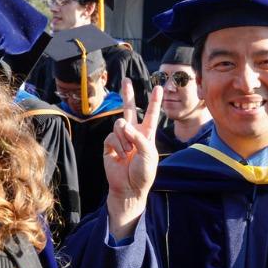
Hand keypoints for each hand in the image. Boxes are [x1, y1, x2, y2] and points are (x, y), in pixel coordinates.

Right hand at [104, 78, 162, 239]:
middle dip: (128, 94)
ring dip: (124, 138)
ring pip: (120, 123)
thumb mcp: (148, 154)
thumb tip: (123, 124)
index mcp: (147, 134)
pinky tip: (120, 156)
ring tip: (128, 152)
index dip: (154, 102)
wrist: (129, 187)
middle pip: (130, 109)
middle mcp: (134, 133)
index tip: (159, 87)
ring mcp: (121, 138)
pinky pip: (111, 136)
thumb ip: (138, 137)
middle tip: (126, 80)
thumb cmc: (143, 173)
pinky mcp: (109, 144)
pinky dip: (117, 146)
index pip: (152, 114)